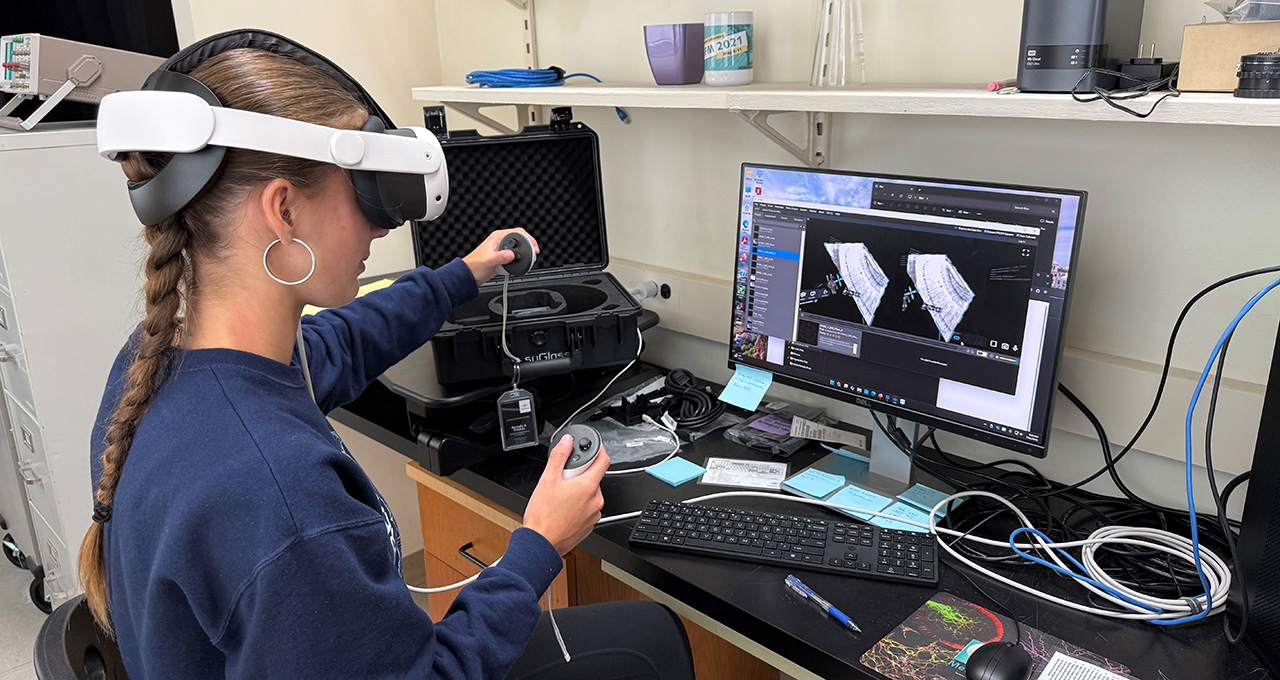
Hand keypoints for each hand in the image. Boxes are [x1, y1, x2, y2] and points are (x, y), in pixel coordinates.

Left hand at [463, 228, 539, 285]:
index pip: (517, 232)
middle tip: (534, 254)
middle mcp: (500, 242)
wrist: (468, 276)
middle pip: (520, 240)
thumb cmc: (474, 266)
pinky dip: (519, 262)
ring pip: (519, 249)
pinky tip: (518, 267)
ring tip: (528, 261)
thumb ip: (500, 257)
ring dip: (524, 255)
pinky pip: (515, 258)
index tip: (534, 247)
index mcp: (497, 237)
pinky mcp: (502, 259)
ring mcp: (502, 250)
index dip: (528, 238)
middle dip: (529, 246)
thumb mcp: (488, 261)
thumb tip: (512, 254)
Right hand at [523, 434, 609, 555]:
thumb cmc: (543, 516)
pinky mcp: (589, 526)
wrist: (541, 544)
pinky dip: (578, 506)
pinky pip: (587, 509)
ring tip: (560, 497)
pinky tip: (563, 509)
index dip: (599, 450)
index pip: (604, 461)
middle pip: (593, 478)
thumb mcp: (547, 479)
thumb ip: (559, 456)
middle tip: (563, 479)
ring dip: (578, 491)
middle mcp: (596, 500)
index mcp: (588, 486)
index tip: (593, 448)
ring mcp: (594, 514)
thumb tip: (567, 442)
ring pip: (590, 494)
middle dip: (579, 475)